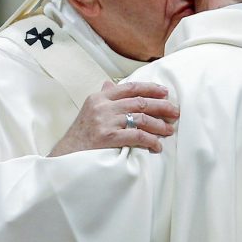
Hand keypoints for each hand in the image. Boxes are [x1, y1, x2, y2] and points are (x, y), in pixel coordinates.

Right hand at [48, 80, 178, 155]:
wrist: (66, 156)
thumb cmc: (80, 136)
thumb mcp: (89, 111)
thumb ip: (103, 98)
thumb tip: (111, 84)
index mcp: (99, 97)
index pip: (129, 88)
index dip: (150, 88)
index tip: (165, 92)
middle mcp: (103, 106)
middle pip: (139, 102)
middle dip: (161, 106)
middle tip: (175, 112)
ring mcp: (105, 121)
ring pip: (141, 118)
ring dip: (159, 125)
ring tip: (169, 130)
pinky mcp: (108, 137)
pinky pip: (137, 136)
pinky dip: (150, 140)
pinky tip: (157, 146)